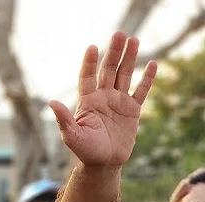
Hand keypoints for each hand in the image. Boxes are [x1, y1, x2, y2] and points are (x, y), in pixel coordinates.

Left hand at [50, 32, 155, 167]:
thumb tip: (51, 102)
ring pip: (125, 75)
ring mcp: (118, 102)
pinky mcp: (132, 110)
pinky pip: (141, 91)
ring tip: (134, 40)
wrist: (103, 164)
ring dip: (129, 58)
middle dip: (113, 52)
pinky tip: (152, 64)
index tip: (92, 47)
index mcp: (87, 102)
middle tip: (119, 34)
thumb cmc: (84, 151)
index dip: (89, 62)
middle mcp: (103, 98)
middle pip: (108, 70)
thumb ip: (63, 119)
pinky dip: (147, 79)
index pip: (87, 77)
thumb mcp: (72, 136)